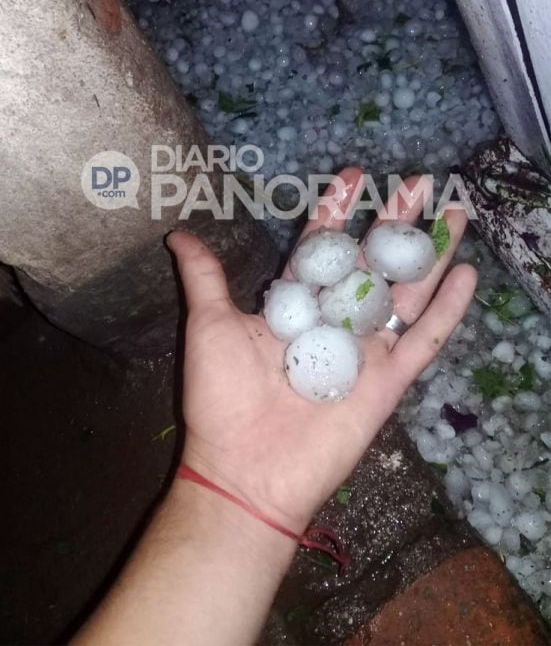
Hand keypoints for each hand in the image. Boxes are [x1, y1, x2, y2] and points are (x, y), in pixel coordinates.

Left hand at [168, 168, 476, 535]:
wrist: (244, 469)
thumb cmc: (222, 397)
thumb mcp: (209, 325)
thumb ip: (205, 278)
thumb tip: (179, 235)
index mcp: (295, 306)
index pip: (322, 248)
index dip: (336, 211)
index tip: (352, 177)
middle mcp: (334, 322)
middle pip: (372, 262)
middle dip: (394, 221)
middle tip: (418, 182)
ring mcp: (365, 350)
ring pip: (406, 292)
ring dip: (431, 254)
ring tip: (454, 214)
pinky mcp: (388, 381)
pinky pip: (424, 340)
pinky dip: (448, 310)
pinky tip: (467, 274)